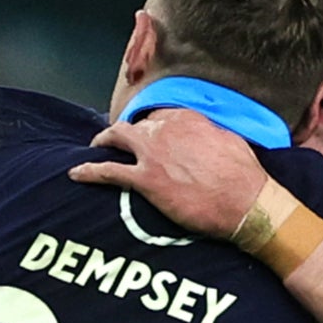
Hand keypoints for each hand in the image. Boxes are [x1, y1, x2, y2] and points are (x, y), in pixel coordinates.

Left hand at [69, 108, 270, 239]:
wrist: (247, 205)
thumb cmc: (246, 178)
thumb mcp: (231, 142)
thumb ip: (209, 134)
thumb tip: (203, 137)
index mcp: (188, 118)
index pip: (159, 116)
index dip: (152, 127)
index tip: (151, 136)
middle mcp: (165, 130)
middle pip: (134, 124)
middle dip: (123, 130)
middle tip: (119, 140)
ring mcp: (153, 154)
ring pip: (115, 138)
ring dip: (103, 142)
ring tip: (95, 148)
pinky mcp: (145, 180)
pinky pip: (107, 171)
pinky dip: (89, 171)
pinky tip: (75, 174)